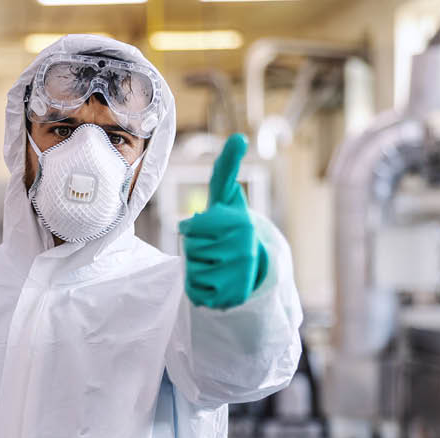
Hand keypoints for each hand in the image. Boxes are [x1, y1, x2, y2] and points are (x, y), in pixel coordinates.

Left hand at [178, 134, 267, 308]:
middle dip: (194, 247)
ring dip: (194, 266)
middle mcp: (244, 250)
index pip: (190, 228)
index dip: (190, 227)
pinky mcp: (231, 298)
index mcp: (240, 223)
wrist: (249, 262)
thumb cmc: (228, 223)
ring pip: (191, 270)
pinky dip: (197, 286)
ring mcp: (238, 276)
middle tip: (211, 245)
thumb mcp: (225, 195)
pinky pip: (194, 291)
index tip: (202, 227)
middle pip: (190, 250)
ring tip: (213, 261)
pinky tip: (213, 278)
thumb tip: (239, 137)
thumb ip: (227, 166)